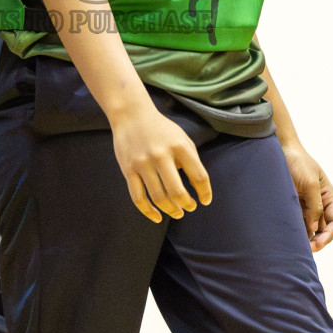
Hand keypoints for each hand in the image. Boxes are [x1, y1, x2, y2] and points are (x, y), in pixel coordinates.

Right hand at [111, 103, 212, 222]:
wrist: (131, 114)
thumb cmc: (161, 129)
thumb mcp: (182, 138)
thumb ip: (191, 160)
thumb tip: (197, 188)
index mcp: (179, 146)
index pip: (199, 176)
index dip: (205, 193)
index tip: (205, 201)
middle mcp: (161, 155)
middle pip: (177, 192)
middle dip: (187, 204)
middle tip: (190, 207)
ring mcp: (142, 163)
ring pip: (158, 198)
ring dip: (171, 210)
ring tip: (177, 212)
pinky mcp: (128, 169)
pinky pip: (138, 197)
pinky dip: (148, 212)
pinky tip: (157, 217)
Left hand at [282, 143, 332, 250]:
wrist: (280, 149)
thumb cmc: (298, 162)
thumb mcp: (310, 183)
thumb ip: (315, 206)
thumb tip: (315, 229)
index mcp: (328, 197)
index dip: (328, 236)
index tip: (317, 245)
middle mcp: (319, 203)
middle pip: (323, 229)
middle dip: (316, 241)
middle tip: (304, 251)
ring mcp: (305, 204)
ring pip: (309, 228)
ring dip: (304, 238)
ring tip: (294, 247)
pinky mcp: (292, 204)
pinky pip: (296, 221)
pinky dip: (294, 230)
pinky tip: (287, 236)